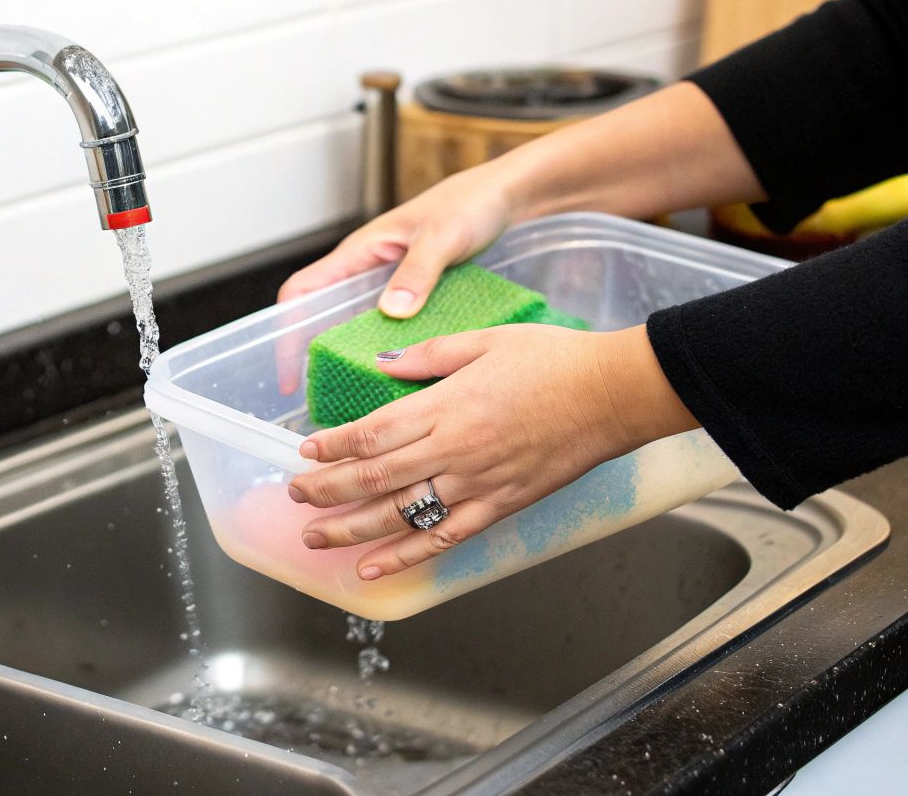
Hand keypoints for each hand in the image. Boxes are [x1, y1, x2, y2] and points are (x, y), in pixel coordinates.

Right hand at [274, 160, 523, 392]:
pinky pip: (387, 325)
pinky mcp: (413, 293)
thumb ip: (418, 272)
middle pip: (322, 315)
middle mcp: (367, 270)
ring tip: (356, 392)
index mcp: (360, 252)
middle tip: (323, 395)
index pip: (302, 292)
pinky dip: (385, 348)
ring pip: (355, 324)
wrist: (502, 195)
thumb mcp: (443, 237)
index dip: (287, 333)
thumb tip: (391, 311)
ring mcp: (389, 283)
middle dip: (316, 354)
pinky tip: (400, 373)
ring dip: (352, 354)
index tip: (289, 375)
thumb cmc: (470, 203)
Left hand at [285, 323, 696, 579]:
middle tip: (296, 498)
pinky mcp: (500, 506)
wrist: (611, 394)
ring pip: (400, 514)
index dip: (332, 447)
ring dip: (351, 529)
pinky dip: (405, 556)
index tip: (304, 453)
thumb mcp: (483, 341)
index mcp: (445, 406)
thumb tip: (382, 363)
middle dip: (327, 491)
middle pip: (375, 478)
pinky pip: (444, 537)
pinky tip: (372, 567)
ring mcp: (477, 483)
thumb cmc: (553, 360)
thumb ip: (427, 358)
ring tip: (315, 538)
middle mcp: (454, 449)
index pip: (372, 433)